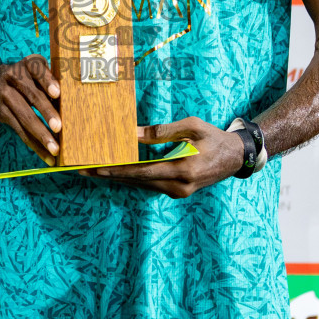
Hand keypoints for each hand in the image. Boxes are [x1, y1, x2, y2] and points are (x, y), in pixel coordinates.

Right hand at [0, 55, 62, 165]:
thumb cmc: (25, 78)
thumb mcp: (34, 71)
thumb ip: (50, 82)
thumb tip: (74, 104)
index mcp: (27, 64)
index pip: (38, 70)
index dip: (47, 81)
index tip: (57, 93)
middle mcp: (13, 76)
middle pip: (32, 96)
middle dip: (46, 113)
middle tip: (59, 127)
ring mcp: (4, 94)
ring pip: (25, 117)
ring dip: (41, 135)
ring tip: (55, 149)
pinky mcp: (1, 113)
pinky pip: (19, 130)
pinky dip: (34, 144)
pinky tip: (45, 155)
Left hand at [85, 117, 245, 197]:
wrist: (236, 158)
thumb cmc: (215, 138)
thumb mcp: (192, 127)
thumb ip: (162, 131)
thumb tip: (133, 133)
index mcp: (184, 170)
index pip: (143, 172)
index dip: (117, 170)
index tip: (95, 168)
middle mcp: (179, 186)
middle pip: (137, 181)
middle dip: (109, 175)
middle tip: (81, 169)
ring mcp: (178, 192)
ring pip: (141, 185)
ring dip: (117, 177)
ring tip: (91, 170)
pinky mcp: (177, 191)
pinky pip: (149, 184)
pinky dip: (131, 177)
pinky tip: (114, 171)